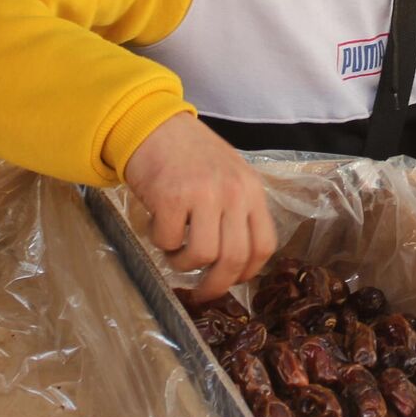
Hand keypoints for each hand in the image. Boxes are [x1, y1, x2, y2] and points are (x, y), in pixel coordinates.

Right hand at [122, 113, 276, 301]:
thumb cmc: (189, 154)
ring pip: (202, 255)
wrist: (152, 124)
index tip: (232, 281)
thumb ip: (237, 210)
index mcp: (251, 190)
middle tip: (200, 292)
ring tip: (173, 252)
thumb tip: (236, 261)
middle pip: (234, 258)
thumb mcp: (228, 175)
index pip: (263, 245)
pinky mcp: (172, 196)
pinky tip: (157, 225)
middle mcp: (233, 192)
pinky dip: (160, 242)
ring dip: (183, 264)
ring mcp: (203, 193)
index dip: (248, 272)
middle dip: (215, 285)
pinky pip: (168, 241)